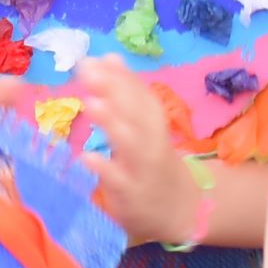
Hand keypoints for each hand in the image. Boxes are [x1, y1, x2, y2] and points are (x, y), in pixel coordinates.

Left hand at [74, 59, 203, 246]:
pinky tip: (86, 156)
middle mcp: (152, 143)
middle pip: (137, 114)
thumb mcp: (145, 128)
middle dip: (114, 90)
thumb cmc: (153, 163)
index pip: (141, 96)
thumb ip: (127, 95)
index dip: (121, 77)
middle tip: (87, 71)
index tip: (96, 59)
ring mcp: (143, 169)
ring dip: (112, 123)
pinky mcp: (132, 195)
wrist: (182, 211)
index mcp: (154, 125)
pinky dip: (104, 168)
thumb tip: (108, 57)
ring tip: (90, 103)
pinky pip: (119, 181)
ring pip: (131, 144)